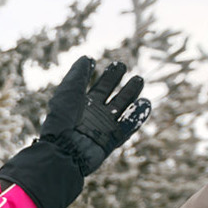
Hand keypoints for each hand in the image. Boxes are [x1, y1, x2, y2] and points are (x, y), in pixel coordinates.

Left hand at [38, 57, 150, 177]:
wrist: (63, 149)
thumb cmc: (63, 119)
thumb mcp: (69, 92)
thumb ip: (79, 75)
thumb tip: (87, 58)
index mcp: (82, 104)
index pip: (100, 88)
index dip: (109, 76)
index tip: (117, 64)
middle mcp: (94, 116)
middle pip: (114, 98)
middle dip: (124, 86)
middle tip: (134, 74)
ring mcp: (103, 128)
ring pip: (122, 110)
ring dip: (131, 95)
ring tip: (139, 80)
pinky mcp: (110, 141)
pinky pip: (127, 127)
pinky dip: (137, 116)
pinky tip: (145, 103)